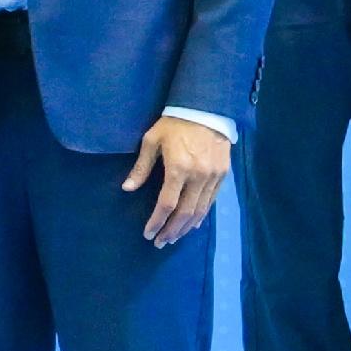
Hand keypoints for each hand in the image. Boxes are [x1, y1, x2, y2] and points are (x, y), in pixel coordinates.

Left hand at [124, 117, 230, 248]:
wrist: (207, 108)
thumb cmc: (175, 123)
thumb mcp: (152, 140)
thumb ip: (141, 167)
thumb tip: (127, 188)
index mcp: (178, 168)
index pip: (166, 204)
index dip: (157, 222)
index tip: (148, 233)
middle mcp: (198, 176)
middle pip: (185, 213)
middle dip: (171, 230)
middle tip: (160, 242)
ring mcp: (213, 176)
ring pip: (200, 210)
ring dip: (186, 227)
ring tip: (174, 237)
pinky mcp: (223, 174)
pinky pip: (212, 201)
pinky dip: (202, 215)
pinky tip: (193, 224)